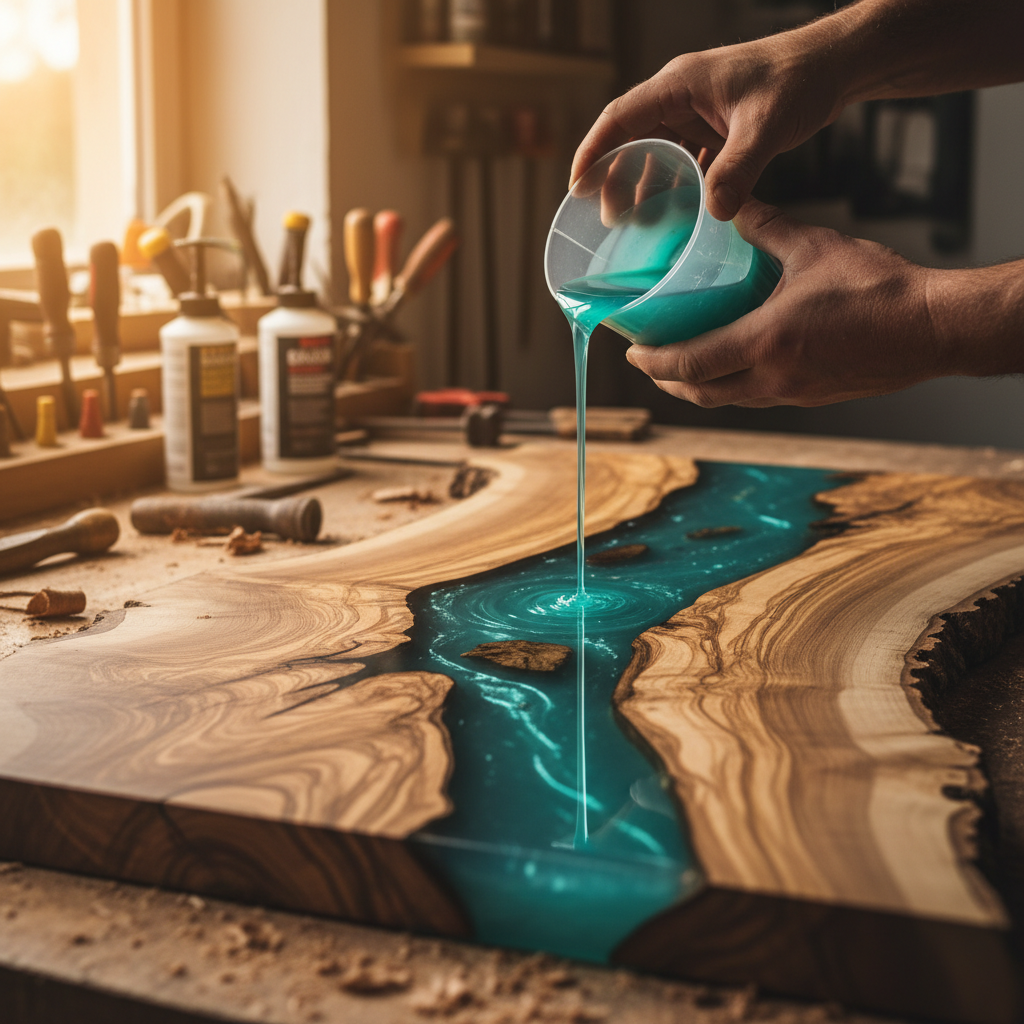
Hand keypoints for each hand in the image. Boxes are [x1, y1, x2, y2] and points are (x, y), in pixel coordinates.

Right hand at [570, 32, 846, 220]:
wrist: (833, 66)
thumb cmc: (799, 79)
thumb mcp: (765, 126)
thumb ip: (738, 168)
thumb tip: (714, 212)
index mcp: (679, 84)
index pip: (620, 118)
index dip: (594, 152)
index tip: (577, 187)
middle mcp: (680, 96)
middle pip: (631, 138)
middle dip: (615, 177)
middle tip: (610, 219)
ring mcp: (696, 112)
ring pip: (656, 151)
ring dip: (645, 185)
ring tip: (637, 223)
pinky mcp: (714, 127)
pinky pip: (683, 159)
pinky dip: (675, 185)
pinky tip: (676, 213)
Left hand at [625, 200, 946, 407]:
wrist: (932, 328)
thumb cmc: (879, 287)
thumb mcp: (814, 247)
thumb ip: (766, 228)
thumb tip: (734, 208)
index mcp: (765, 342)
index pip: (689, 363)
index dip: (653, 361)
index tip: (632, 350)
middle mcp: (772, 378)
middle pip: (700, 393)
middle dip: (667, 380)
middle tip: (648, 360)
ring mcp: (792, 394)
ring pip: (728, 400)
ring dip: (698, 387)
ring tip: (681, 365)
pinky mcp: (811, 397)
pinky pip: (757, 397)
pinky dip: (732, 386)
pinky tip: (733, 365)